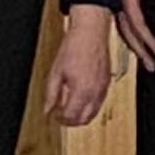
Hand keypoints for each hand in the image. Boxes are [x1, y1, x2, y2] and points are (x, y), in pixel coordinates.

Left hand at [48, 9, 115, 128]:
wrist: (90, 33)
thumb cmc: (74, 48)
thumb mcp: (56, 72)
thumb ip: (51, 94)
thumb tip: (47, 109)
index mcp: (81, 91)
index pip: (71, 116)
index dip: (61, 119)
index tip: (54, 115)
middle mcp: (95, 93)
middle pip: (84, 119)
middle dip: (71, 121)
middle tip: (61, 116)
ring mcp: (103, 88)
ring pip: (94, 113)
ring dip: (81, 115)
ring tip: (69, 108)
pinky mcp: (107, 83)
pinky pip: (99, 102)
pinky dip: (90, 106)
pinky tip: (80, 98)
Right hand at [114, 0, 154, 70]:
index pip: (139, 27)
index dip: (148, 42)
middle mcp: (118, 3)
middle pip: (129, 35)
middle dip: (141, 52)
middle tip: (151, 65)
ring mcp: (114, 2)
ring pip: (123, 30)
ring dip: (134, 45)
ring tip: (144, 57)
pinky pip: (122, 21)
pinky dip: (129, 33)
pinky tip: (136, 37)